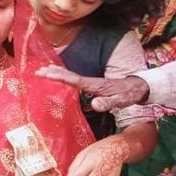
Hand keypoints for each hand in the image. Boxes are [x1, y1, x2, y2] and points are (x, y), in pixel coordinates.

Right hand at [34, 66, 148, 111]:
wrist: (138, 87)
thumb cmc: (129, 95)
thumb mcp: (120, 101)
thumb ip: (108, 103)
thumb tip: (93, 104)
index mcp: (94, 85)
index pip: (74, 80)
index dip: (59, 77)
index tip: (46, 73)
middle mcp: (91, 82)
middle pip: (69, 75)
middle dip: (53, 73)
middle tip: (37, 71)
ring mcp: (91, 82)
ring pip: (71, 75)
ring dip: (57, 72)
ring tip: (43, 70)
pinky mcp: (92, 84)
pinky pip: (74, 79)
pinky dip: (64, 76)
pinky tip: (59, 77)